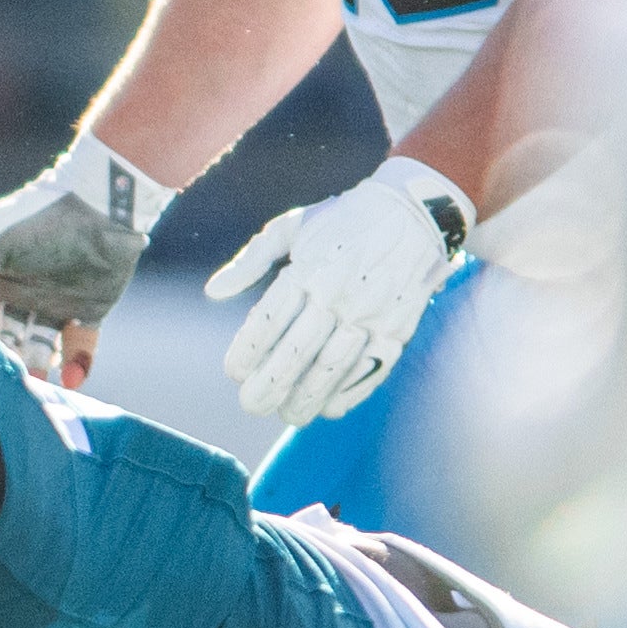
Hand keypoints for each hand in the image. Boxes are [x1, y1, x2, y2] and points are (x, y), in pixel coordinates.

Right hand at [0, 133, 168, 386]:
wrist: (101, 203)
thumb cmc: (40, 217)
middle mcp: (22, 292)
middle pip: (8, 335)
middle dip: (5, 358)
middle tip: (3, 381)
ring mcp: (56, 302)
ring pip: (42, 345)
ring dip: (37, 367)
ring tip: (34, 388)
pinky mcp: (90, 309)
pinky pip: (82, 344)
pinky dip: (79, 364)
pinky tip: (72, 380)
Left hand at [205, 157, 471, 431]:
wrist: (414, 212)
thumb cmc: (341, 221)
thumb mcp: (291, 227)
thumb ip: (250, 261)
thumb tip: (212, 292)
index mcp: (308, 268)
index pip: (270, 319)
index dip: (248, 351)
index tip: (233, 372)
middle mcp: (339, 292)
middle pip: (299, 350)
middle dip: (271, 384)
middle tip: (251, 405)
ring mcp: (372, 313)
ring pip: (334, 367)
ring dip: (308, 397)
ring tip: (288, 415)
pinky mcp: (399, 327)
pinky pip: (372, 370)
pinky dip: (350, 393)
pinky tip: (329, 407)